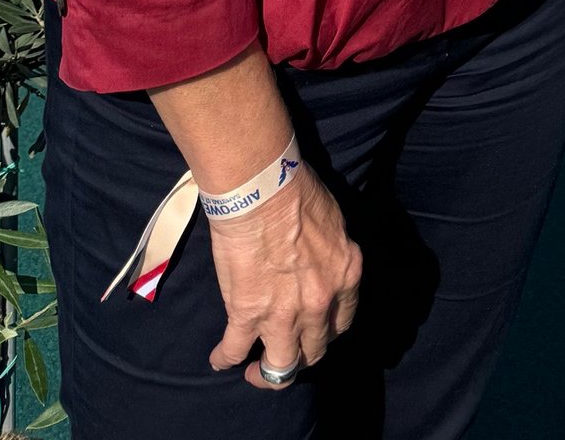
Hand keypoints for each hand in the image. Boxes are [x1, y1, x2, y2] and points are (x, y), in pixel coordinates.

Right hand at [205, 167, 361, 391]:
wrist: (263, 189)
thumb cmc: (297, 192)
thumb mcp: (333, 224)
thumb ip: (330, 254)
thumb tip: (319, 262)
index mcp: (345, 276)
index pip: (341, 322)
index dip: (325, 332)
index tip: (313, 332)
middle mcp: (321, 304)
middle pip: (314, 351)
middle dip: (300, 357)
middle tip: (286, 355)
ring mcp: (284, 314)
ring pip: (281, 367)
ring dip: (267, 374)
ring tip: (254, 372)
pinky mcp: (248, 315)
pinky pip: (235, 350)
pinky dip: (224, 357)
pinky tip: (218, 358)